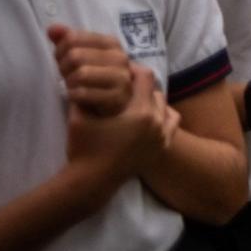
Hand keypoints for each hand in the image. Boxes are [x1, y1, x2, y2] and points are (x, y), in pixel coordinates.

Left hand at [47, 24, 135, 117]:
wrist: (114, 104)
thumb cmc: (93, 76)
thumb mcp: (80, 55)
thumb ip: (66, 39)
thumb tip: (52, 29)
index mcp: (111, 43)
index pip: (73, 38)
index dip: (60, 49)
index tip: (62, 59)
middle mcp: (120, 58)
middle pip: (75, 56)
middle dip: (64, 68)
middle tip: (67, 75)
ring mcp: (121, 77)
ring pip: (80, 74)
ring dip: (69, 82)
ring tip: (73, 85)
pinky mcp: (117, 97)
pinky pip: (83, 93)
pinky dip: (73, 95)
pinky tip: (77, 96)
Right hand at [66, 63, 174, 188]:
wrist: (93, 181)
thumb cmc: (84, 148)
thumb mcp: (79, 117)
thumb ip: (84, 93)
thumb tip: (82, 75)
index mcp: (141, 112)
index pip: (146, 77)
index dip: (133, 70)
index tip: (121, 70)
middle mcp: (158, 122)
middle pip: (155, 91)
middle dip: (140, 86)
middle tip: (124, 86)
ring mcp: (162, 135)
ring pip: (164, 105)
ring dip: (151, 100)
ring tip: (133, 102)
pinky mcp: (162, 146)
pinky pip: (171, 122)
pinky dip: (162, 115)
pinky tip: (147, 116)